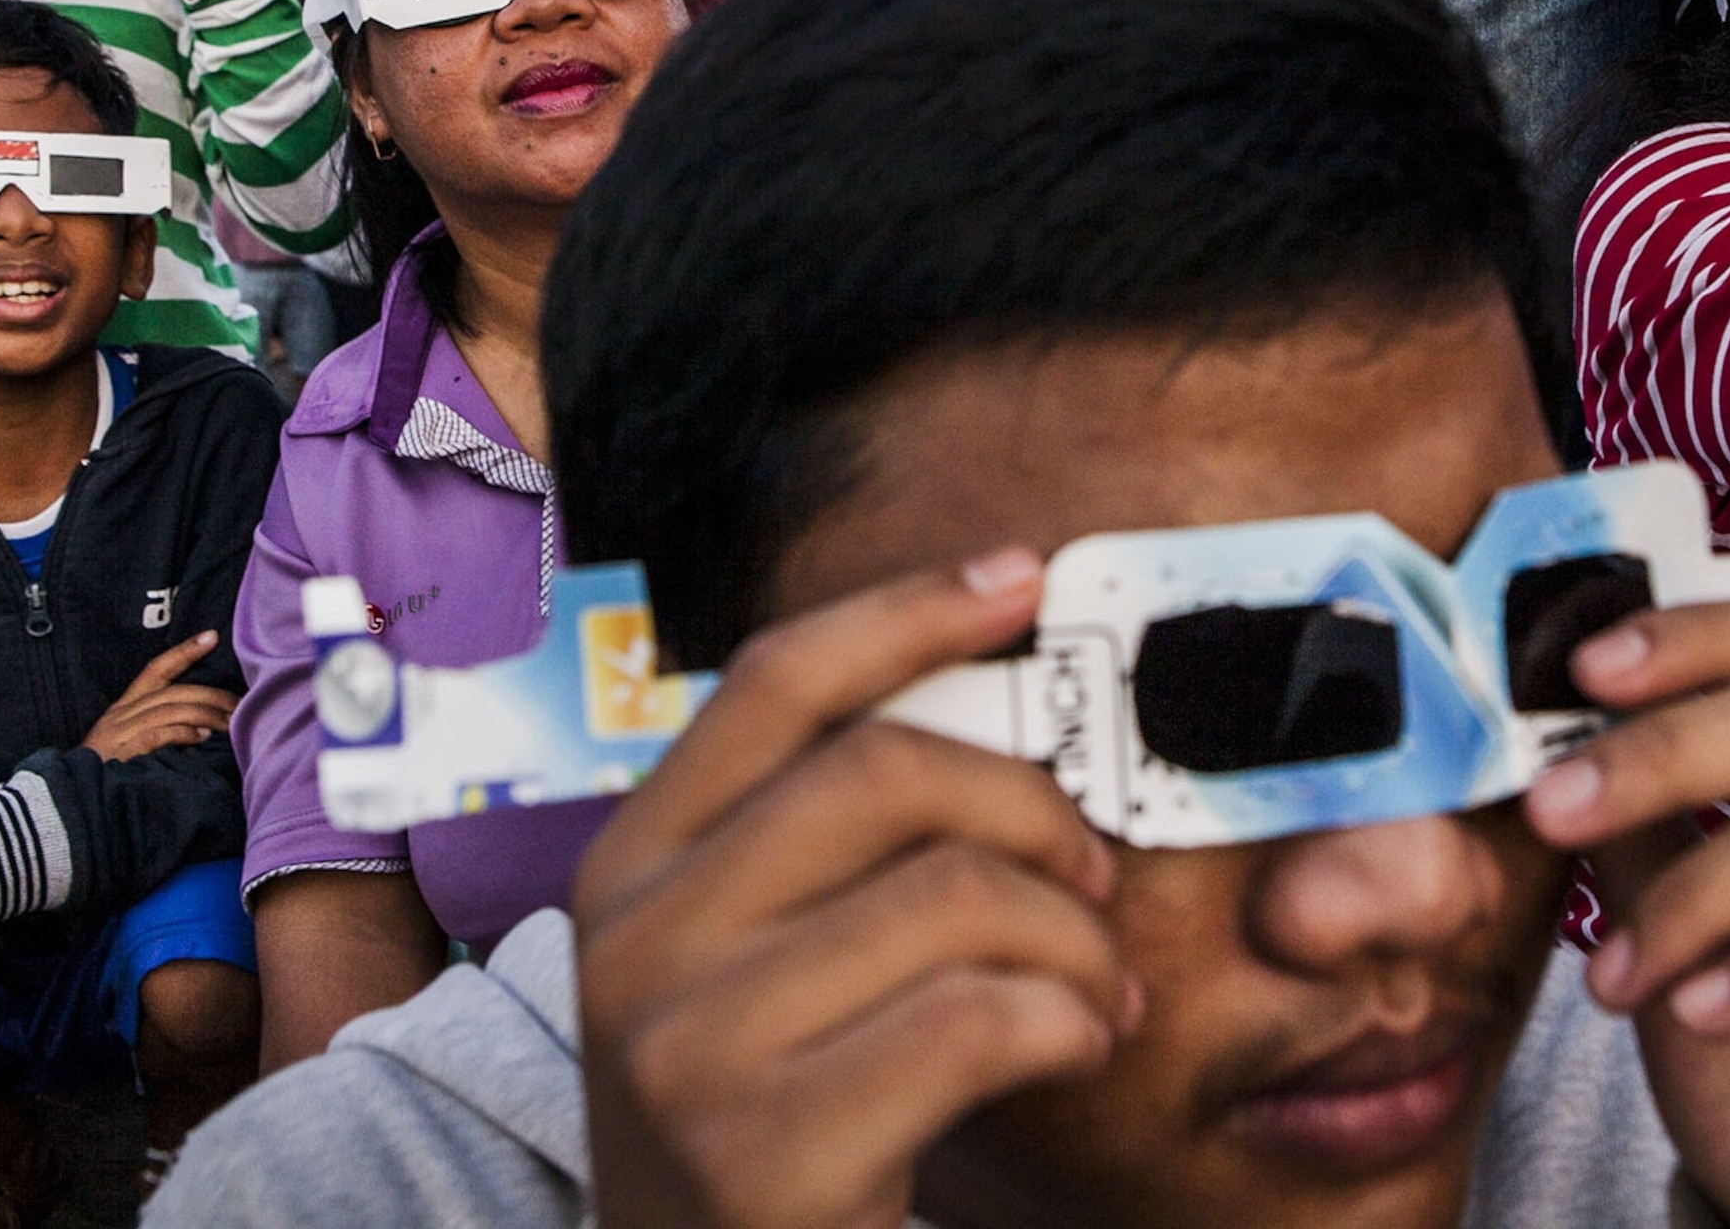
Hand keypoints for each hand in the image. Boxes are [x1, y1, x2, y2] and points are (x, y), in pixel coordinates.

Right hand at [81, 631, 236, 761]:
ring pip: (171, 709)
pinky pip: (158, 734)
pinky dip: (183, 733)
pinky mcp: (121, 753)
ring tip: (230, 722)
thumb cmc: (106, 772)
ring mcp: (120, 733)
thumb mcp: (128, 743)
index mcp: (124, 708)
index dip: (184, 651)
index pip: (156, 669)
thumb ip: (158, 729)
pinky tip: (202, 738)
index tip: (211, 636)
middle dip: (212, 695)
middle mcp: (121, 714)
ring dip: (206, 714)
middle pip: (174, 691)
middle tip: (240, 704)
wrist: (66, 800)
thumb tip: (203, 727)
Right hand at [572, 552, 1131, 1228]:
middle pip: (887, 770)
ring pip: (955, 896)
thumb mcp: (750, 961)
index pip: (777, 681)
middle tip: (1097, 879)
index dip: (908, 610)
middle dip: (1034, 809)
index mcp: (631, 862)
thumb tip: (985, 688)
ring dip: (1076, 942)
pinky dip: (1068, 1023)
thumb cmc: (770, 1119)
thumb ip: (824, 844)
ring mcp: (687, 1049)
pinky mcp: (764, 1154)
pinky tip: (1073, 1049)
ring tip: (1098, 993)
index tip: (1022, 575)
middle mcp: (635, 940)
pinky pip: (978, 1019)